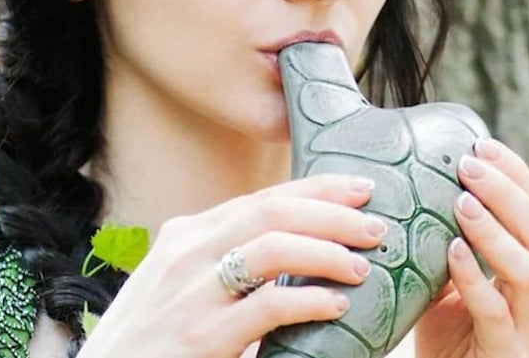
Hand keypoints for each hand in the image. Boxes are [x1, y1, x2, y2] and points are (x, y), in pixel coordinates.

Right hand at [76, 173, 384, 357]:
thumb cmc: (152, 341)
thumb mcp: (178, 287)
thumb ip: (224, 266)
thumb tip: (295, 258)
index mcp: (185, 235)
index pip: (262, 199)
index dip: (317, 189)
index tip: (360, 188)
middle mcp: (187, 252)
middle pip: (273, 212)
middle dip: (332, 212)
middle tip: (376, 225)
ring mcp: (191, 292)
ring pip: (273, 247)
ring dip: (327, 251)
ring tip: (362, 265)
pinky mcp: (201, 336)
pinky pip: (269, 306)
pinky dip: (310, 300)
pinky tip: (336, 305)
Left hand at [412, 139, 528, 357]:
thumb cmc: (446, 329)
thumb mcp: (445, 276)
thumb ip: (443, 237)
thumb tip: (413, 179)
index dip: (516, 175)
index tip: (481, 143)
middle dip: (508, 192)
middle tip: (469, 163)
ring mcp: (526, 326)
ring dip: (495, 230)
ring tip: (460, 201)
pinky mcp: (505, 353)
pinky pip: (494, 314)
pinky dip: (474, 279)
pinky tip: (451, 252)